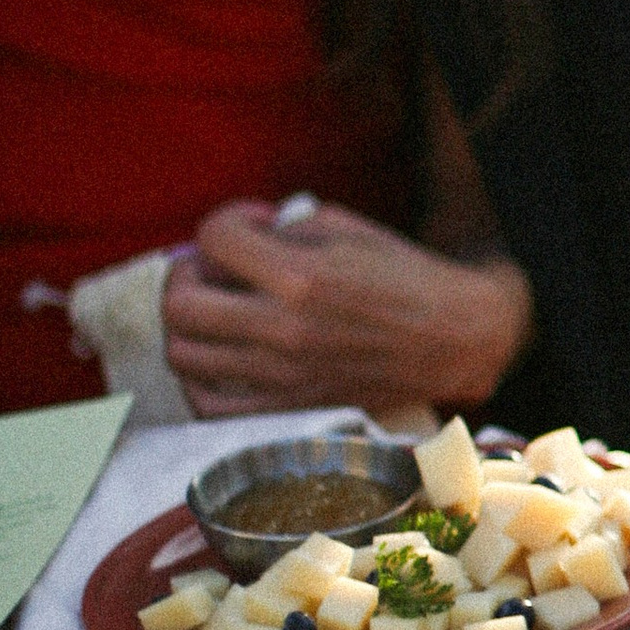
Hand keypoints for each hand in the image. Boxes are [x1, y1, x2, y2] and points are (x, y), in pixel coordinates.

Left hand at [163, 202, 532, 422]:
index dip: (225, 221)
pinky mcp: (288, 408)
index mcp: (301, 276)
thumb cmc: (401, 276)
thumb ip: (284, 227)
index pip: (212, 238)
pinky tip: (221, 357)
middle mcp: (283, 329)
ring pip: (182, 354)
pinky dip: (198, 379)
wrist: (452, 338)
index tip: (252, 226)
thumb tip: (237, 239)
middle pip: (178, 304)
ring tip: (216, 312)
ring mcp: (281, 375)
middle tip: (213, 270)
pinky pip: (208, 406)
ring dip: (188, 325)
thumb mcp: (346, 228)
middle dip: (185, 275)